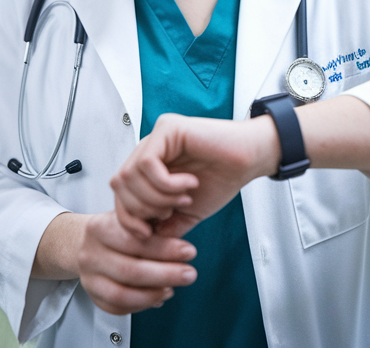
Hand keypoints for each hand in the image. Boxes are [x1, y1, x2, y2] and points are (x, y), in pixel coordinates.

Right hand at [77, 210, 196, 314]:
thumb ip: (152, 225)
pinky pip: (117, 308)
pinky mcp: (94, 296)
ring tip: (172, 288)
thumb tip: (179, 239)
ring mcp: (89, 278)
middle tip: (189, 274)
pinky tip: (157, 296)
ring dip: (153, 294)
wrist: (87, 242)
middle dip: (165, 274)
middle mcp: (90, 254)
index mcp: (100, 228)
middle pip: (130, 271)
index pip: (134, 241)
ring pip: (121, 295)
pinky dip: (141, 305)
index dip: (164, 248)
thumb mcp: (131, 217)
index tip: (189, 251)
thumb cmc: (115, 229)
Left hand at [111, 114, 278, 239]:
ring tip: (183, 198)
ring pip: (130, 174)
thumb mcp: (187, 213)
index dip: (128, 219)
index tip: (150, 233)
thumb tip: (142, 241)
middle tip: (172, 212)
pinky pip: (148, 163)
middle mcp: (147, 149)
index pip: (120, 194)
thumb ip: (165, 226)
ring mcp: (155, 136)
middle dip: (142, 209)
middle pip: (119, 185)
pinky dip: (166, 183)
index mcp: (148, 168)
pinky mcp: (167, 128)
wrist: (250, 160)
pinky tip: (189, 184)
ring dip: (157, 197)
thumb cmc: (221, 180)